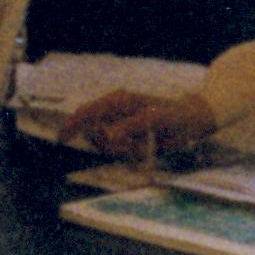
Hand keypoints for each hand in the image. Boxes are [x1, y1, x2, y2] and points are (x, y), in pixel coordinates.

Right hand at [58, 89, 217, 162]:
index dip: (72, 125)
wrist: (192, 119)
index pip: (87, 112)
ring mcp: (120, 121)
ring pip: (105, 143)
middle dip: (109, 145)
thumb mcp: (158, 120)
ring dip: (121, 151)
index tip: (62, 139)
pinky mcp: (126, 132)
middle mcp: (115, 108)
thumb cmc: (176, 116)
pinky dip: (128, 153)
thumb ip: (133, 126)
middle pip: (94, 132)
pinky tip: (143, 150)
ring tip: (143, 148)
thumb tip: (108, 135)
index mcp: (119, 101)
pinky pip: (117, 148)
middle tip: (134, 148)